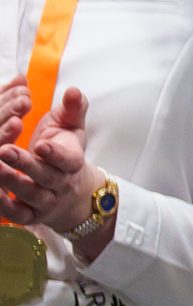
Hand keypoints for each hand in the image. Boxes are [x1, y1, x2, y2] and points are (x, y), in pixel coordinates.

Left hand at [0, 86, 101, 233]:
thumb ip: (73, 109)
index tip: (42, 144)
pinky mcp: (29, 215)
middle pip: (45, 177)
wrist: (71, 194)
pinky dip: (2, 205)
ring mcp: (45, 201)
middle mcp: (61, 184)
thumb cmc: (66, 153)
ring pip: (28, 195)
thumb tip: (73, 91)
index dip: (55, 154)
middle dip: (25, 165)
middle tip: (4, 150)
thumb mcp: (72, 129)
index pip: (68, 160)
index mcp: (73, 163)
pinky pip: (15, 214)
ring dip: (10, 182)